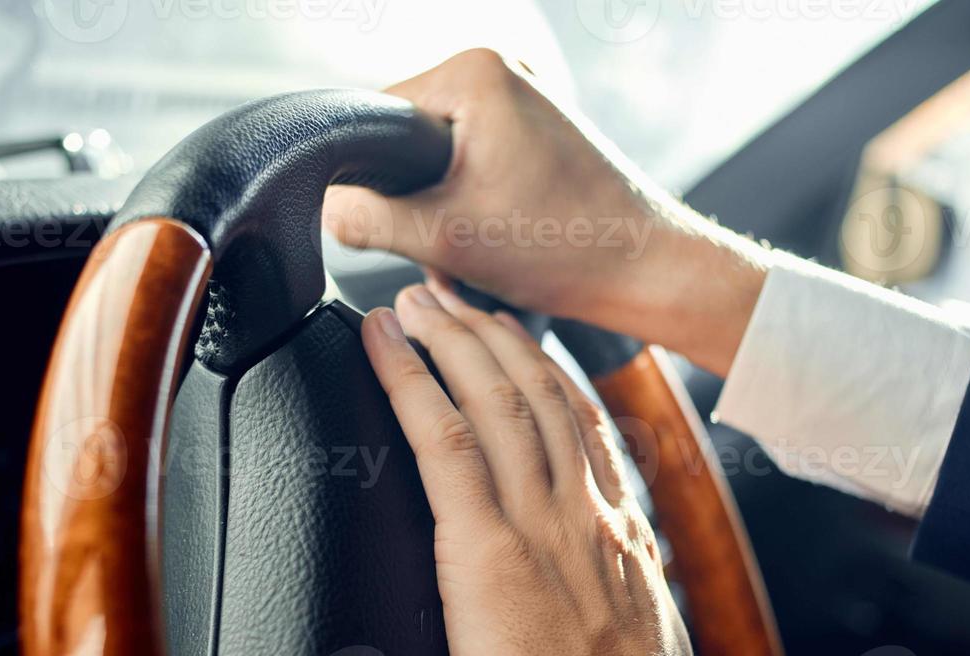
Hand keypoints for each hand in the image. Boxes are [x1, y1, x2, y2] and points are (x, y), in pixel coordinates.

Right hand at [326, 49, 771, 376]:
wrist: (646, 271)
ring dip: (444, 218)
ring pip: (442, 165)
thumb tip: (323, 208)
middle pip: (408, 144)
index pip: (376, 117)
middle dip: (415, 205)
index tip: (398, 225)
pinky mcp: (540, 138)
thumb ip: (364, 218)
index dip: (372, 180)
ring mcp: (525, 103)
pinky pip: (477, 171)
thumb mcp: (441, 237)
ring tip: (479, 253)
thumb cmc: (564, 245)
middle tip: (447, 246)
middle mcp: (501, 72)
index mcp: (473, 71)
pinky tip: (499, 248)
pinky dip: (474, 214)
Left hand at [359, 280, 763, 655]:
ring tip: (417, 298)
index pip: (585, 434)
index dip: (548, 376)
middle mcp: (588, 518)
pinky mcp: (486, 552)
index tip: (521, 343)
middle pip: (539, 396)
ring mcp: (541, 528)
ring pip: (494, 400)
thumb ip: (620, 615)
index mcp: (625, 544)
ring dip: (452, 337)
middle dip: (495, 334)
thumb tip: (602, 614)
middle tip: (455, 293)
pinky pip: (442, 442)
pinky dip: (411, 382)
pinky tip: (385, 348)